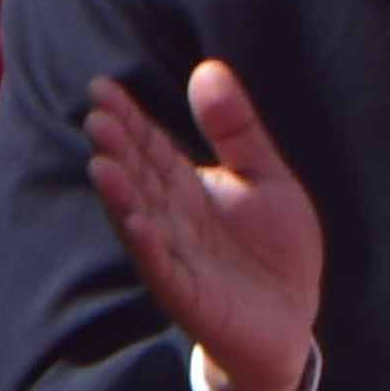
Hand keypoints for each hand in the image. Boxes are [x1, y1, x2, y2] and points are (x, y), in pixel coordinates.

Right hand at [85, 60, 328, 390]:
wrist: (292, 323)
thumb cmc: (273, 250)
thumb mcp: (266, 179)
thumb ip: (237, 131)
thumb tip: (209, 67)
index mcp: (185, 188)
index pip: (150, 146)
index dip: (128, 118)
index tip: (102, 86)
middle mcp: (170, 219)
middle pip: (139, 179)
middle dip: (118, 150)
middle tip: (98, 118)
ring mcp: (175, 257)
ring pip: (140, 221)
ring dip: (121, 196)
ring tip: (102, 165)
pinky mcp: (189, 296)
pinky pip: (164, 270)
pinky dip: (151, 247)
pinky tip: (140, 224)